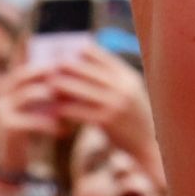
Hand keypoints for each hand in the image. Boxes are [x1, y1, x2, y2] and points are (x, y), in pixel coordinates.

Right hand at [0, 66, 63, 178]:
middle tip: (74, 82)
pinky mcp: (5, 126)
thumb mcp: (39, 107)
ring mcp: (0, 109)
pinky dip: (51, 124)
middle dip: (50, 77)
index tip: (69, 66)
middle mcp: (0, 93)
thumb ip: (49, 91)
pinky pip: (31, 121)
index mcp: (8, 85)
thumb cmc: (32, 126)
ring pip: (29, 95)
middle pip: (25, 77)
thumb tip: (75, 75)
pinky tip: (66, 130)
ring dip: (53, 98)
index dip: (45, 65)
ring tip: (73, 104)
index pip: (26, 68)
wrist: (12, 156)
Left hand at [49, 44, 155, 164]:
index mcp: (128, 76)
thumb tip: (84, 63)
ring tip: (47, 86)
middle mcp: (123, 87)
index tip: (63, 52)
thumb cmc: (132, 116)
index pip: (100, 55)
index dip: (79, 52)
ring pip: (79, 89)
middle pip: (86, 69)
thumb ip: (112, 78)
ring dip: (60, 86)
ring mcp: (115, 103)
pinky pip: (77, 111)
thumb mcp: (129, 92)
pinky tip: (53, 109)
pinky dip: (63, 109)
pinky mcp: (106, 120)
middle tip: (47, 68)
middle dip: (65, 67)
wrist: (147, 143)